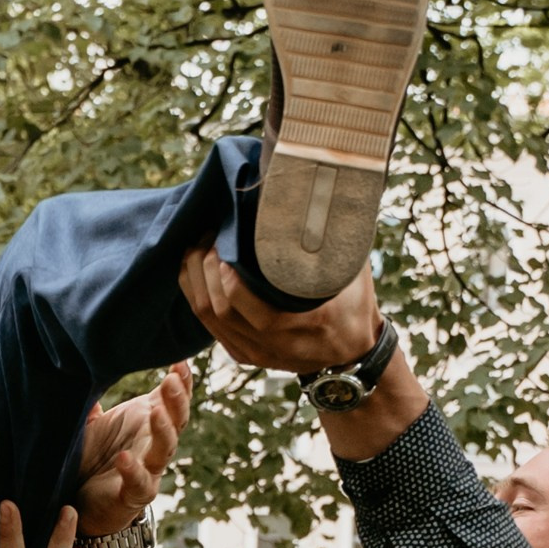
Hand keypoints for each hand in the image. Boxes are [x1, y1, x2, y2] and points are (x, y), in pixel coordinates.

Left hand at [75, 361, 193, 534]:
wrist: (81, 503)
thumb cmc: (92, 457)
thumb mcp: (90, 422)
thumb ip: (91, 399)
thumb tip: (83, 368)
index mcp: (147, 422)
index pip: (171, 399)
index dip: (181, 382)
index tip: (179, 362)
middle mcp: (153, 445)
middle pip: (176, 421)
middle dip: (177, 400)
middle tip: (172, 380)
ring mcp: (148, 471)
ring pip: (165, 450)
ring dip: (163, 430)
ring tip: (155, 412)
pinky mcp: (134, 495)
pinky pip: (139, 483)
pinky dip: (133, 470)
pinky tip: (125, 458)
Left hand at [180, 247, 381, 373]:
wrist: (352, 349)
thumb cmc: (354, 302)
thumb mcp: (351, 272)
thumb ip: (332, 241)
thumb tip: (313, 193)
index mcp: (308, 326)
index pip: (259, 313)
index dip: (232, 280)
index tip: (225, 242)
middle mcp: (277, 347)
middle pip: (222, 311)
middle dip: (205, 269)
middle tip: (208, 233)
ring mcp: (257, 353)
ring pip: (209, 319)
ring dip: (195, 279)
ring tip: (198, 245)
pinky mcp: (245, 354)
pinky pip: (209, 326)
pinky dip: (196, 294)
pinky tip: (194, 269)